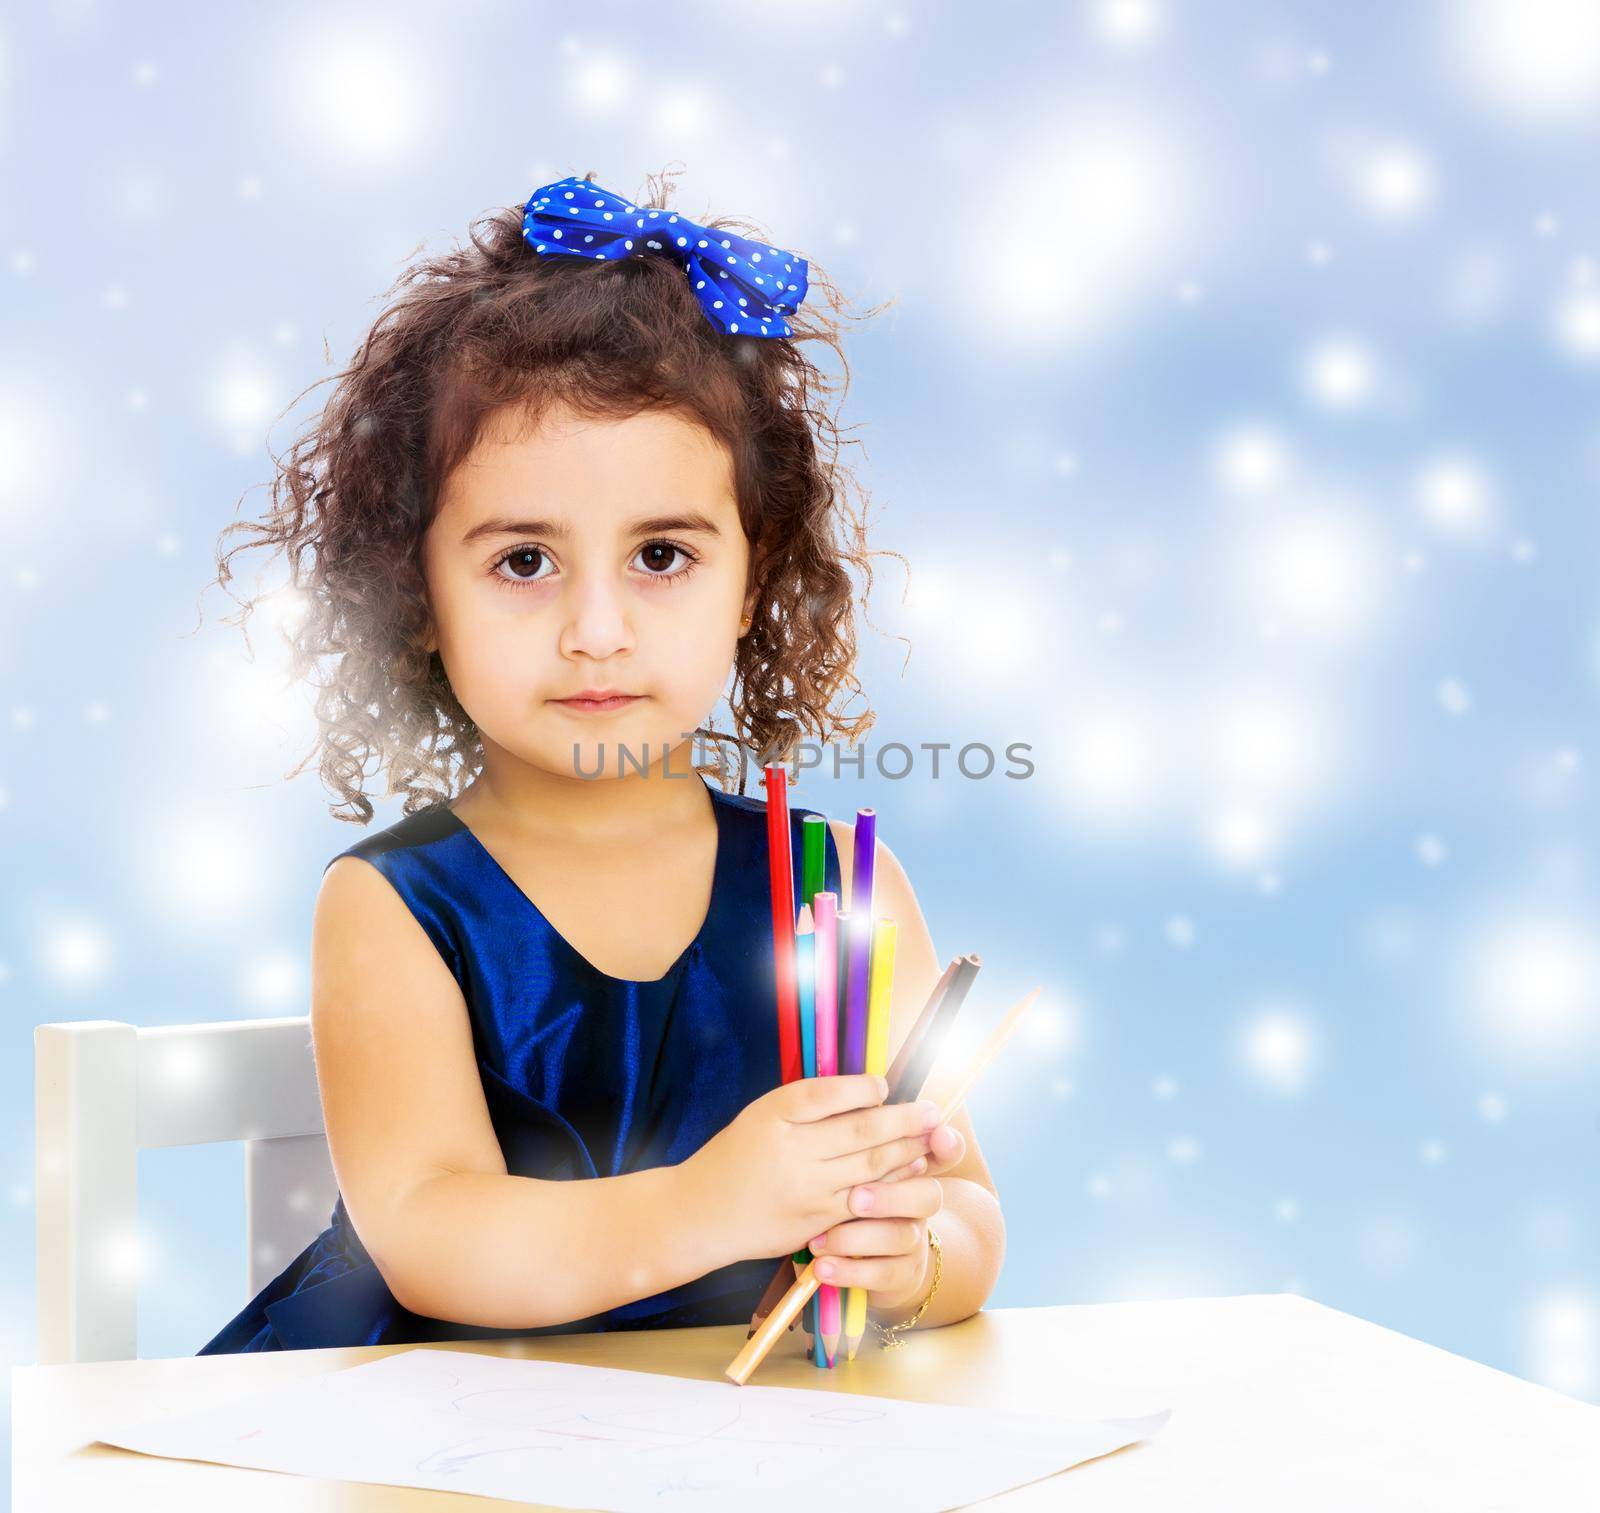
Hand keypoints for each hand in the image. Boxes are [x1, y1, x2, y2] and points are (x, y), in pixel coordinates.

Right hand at [683, 1073, 942, 1260]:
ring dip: (907, 1149)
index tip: (885, 1084)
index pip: (826, 1094)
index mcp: (773, 1116)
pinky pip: (864, 1199)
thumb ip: (807, 1101)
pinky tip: (910, 1170)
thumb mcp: (761, 1114)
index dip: (862, 1088)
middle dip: (903, 1118)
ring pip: (869, 1166)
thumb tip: (865, 1090)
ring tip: (931, 1135)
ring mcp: (805, 1190)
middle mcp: (791, 1152)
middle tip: (933, 1109)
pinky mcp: (815, 1220)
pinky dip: (891, 1182)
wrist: (701, 1212)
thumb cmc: (734, 1155)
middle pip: (859, 1130)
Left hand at [808, 1120, 963, 1311]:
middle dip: (890, 1195)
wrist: (873, 1254)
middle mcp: (920, 1203)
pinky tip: (821, 1267)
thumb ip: (861, 1130)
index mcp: (914, 1168)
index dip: (946, 1144)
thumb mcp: (852, 1159)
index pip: (944, 1151)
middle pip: (927, 1196)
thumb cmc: (851, 1192)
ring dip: (858, 1238)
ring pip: (900, 1237)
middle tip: (853, 1197)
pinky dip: (849, 1272)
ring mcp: (913, 1240)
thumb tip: (863, 1091)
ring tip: (819, 1240)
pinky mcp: (900, 1275)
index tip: (936, 1135)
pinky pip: (882, 1276)